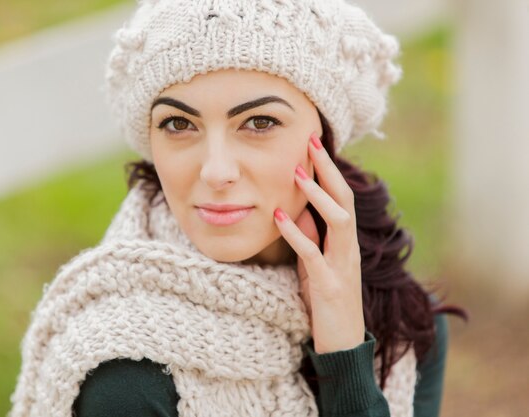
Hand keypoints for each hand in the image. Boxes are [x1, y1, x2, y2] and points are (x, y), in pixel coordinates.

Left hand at [273, 131, 364, 353]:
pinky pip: (314, 254)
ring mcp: (342, 266)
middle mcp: (349, 248)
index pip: (341, 197)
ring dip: (318, 196)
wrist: (342, 345)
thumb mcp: (316, 265)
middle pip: (345, 200)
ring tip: (298, 173)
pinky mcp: (329, 286)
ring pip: (339, 221)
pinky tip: (280, 216)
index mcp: (345, 242)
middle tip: (311, 141)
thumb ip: (310, 238)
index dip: (329, 170)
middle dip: (328, 170)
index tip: (313, 143)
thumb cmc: (327, 303)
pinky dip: (297, 234)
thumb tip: (296, 210)